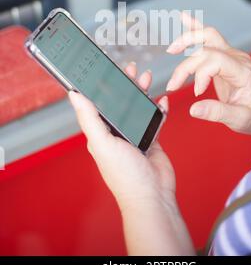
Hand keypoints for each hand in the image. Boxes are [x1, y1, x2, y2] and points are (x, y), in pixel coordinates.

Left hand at [69, 63, 174, 211]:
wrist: (153, 195)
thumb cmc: (125, 176)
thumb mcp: (102, 143)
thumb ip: (89, 118)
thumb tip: (73, 95)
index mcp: (101, 133)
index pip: (98, 104)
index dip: (102, 86)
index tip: (106, 70)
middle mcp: (117, 133)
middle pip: (120, 102)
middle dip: (126, 84)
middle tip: (131, 69)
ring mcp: (135, 135)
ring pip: (138, 107)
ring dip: (142, 92)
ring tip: (146, 78)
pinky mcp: (152, 139)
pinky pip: (154, 118)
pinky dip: (159, 108)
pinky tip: (162, 100)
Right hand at [166, 12, 250, 140]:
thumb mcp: (240, 120)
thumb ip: (217, 113)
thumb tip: (194, 109)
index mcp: (243, 71)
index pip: (215, 61)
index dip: (200, 74)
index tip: (196, 93)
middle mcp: (237, 58)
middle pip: (206, 50)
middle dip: (185, 66)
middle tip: (173, 85)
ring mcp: (231, 54)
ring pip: (207, 36)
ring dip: (187, 40)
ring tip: (172, 50)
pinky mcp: (223, 55)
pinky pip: (209, 37)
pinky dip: (195, 27)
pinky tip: (184, 17)